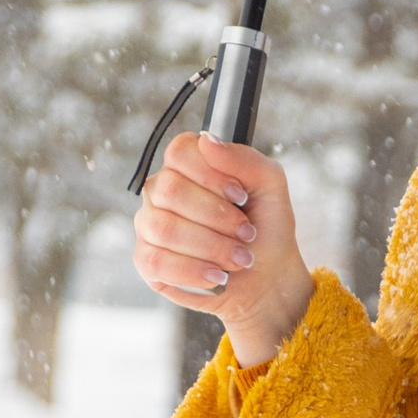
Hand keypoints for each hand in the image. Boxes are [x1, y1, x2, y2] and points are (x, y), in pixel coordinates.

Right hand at [132, 132, 312, 368]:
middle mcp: (162, 191)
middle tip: (246, 233)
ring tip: (239, 258)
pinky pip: (156, 261)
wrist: (266, 277)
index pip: (180, 152)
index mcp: (188, 166)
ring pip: (164, 228)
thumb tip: (207, 140)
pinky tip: (217, 275)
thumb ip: (245, 159)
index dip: (211, 175)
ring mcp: (150, 225)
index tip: (240, 195)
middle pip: (171, 190)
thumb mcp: (270, 187)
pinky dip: (193, 271)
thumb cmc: (265, 228)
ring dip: (211, 247)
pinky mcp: (147, 260)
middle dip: (217, 217)